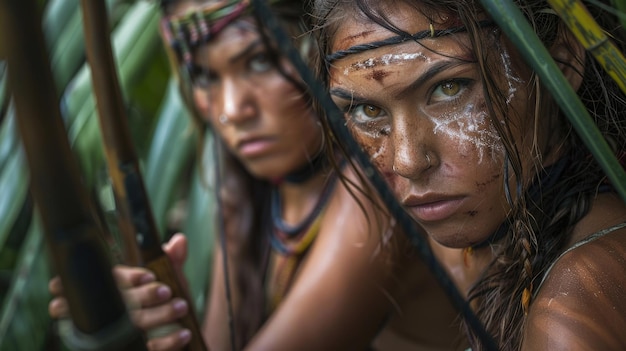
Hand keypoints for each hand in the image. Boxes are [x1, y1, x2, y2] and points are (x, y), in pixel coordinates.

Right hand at [48, 233, 194, 350]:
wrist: (171, 335)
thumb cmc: (162, 303)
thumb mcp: (168, 280)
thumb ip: (173, 261)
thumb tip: (180, 240)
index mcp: (118, 288)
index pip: (113, 280)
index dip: (129, 278)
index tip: (150, 276)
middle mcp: (115, 312)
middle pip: (122, 304)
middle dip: (146, 296)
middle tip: (167, 291)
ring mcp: (122, 334)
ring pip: (134, 327)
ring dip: (161, 315)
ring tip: (182, 306)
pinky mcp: (134, 349)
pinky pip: (149, 348)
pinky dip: (168, 341)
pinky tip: (184, 333)